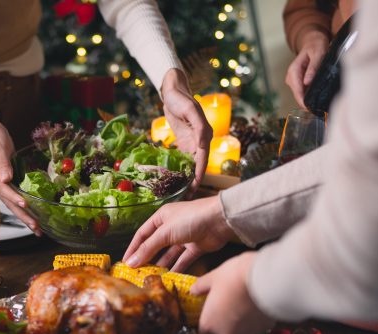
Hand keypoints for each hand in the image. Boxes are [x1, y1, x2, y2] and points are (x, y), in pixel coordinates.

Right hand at [0, 117, 41, 235]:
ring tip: (37, 229)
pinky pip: (15, 197)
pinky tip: (33, 215)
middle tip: (35, 227)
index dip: (14, 198)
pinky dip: (24, 207)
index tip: (25, 205)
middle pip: (8, 203)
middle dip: (22, 216)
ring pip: (12, 203)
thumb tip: (6, 178)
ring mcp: (1, 183)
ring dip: (24, 216)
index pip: (3, 190)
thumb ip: (3, 162)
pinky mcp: (7, 182)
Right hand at [123, 197, 235, 271]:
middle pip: (156, 245)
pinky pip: (184, 260)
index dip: (134, 248)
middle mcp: (172, 226)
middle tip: (138, 273)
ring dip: (161, 265)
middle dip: (147, 258)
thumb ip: (148, 248)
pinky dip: (177, 268)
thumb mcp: (165, 233)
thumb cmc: (190, 218)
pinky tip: (169, 278)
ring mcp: (184, 237)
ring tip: (152, 278)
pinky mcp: (196, 247)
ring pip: (169, 254)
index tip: (126, 262)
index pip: (143, 234)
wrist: (220, 220)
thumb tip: (131, 262)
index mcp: (162, 217)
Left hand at [161, 69, 212, 197]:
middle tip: (185, 197)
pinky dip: (181, 170)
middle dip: (193, 182)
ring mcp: (193, 143)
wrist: (173, 91)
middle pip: (198, 166)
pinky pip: (184, 159)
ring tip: (180, 194)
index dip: (198, 175)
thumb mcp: (189, 109)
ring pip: (191, 165)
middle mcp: (200, 141)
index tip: (193, 188)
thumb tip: (204, 144)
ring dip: (187, 178)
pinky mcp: (185, 143)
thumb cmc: (181, 99)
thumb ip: (198, 126)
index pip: (202, 160)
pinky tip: (176, 180)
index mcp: (204, 135)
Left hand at [194, 252, 274, 333]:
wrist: (263, 279)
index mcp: (210, 323)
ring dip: (239, 319)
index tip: (209, 318)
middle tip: (227, 302)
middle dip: (224, 319)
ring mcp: (246, 333)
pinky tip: (254, 303)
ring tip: (242, 300)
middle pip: (222, 331)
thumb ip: (200, 287)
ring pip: (239, 329)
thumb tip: (194, 289)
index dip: (205, 327)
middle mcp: (227, 333)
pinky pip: (255, 324)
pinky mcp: (262, 328)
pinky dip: (254, 317)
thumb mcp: (212, 278)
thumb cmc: (234, 278)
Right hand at [285, 30, 328, 107]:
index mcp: (293, 70)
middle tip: (319, 111)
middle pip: (297, 94)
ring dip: (308, 99)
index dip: (302, 101)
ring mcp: (294, 80)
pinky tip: (316, 98)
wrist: (313, 41)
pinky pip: (302, 91)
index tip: (310, 110)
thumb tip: (307, 82)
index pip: (296, 90)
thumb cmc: (316, 46)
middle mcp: (291, 76)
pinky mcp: (298, 81)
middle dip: (306, 103)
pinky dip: (309, 95)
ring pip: (300, 94)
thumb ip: (313, 68)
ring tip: (319, 105)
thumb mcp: (318, 54)